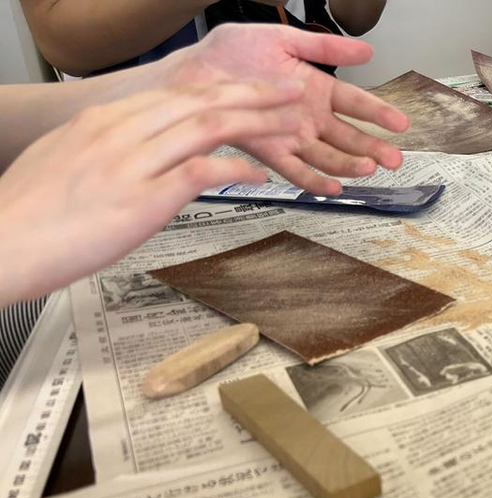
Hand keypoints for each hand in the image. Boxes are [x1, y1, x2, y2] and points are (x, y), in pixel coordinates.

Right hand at [0, 83, 300, 304]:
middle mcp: (119, 134)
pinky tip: (259, 175)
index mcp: (102, 122)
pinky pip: (200, 174)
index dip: (222, 88)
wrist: (1, 244)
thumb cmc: (29, 214)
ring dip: (256, 123)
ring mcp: (130, 165)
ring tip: (290, 124)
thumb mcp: (68, 163)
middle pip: (199, 101)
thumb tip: (136, 154)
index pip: (176, 94)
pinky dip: (235, 169)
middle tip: (289, 90)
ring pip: (206, 128)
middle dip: (252, 93)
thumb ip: (107, 151)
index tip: (252, 88)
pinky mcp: (140, 201)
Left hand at [165, 24, 409, 194]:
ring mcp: (291, 137)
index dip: (379, 113)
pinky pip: (297, 172)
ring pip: (328, 156)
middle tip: (394, 159)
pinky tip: (334, 188)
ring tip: (369, 168)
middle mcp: (308, 117)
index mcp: (316, 88)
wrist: (193, 72)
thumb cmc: (230, 54)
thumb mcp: (282, 39)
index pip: (356, 103)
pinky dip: (315, 182)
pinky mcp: (270, 152)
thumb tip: (366, 50)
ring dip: (350, 165)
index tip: (400, 123)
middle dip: (374, 148)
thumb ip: (324, 47)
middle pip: (349, 137)